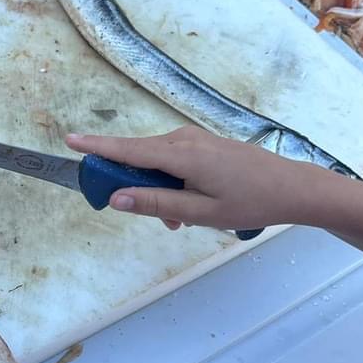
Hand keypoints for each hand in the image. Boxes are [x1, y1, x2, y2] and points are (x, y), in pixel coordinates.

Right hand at [66, 126, 331, 231]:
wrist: (293, 188)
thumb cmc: (250, 202)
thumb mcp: (200, 212)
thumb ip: (155, 204)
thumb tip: (116, 197)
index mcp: (182, 155)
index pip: (128, 150)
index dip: (97, 147)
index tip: (69, 140)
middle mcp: (184, 140)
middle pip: (139, 158)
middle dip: (137, 188)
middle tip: (162, 221)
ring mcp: (195, 140)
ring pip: (156, 164)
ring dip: (158, 191)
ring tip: (182, 222)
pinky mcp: (203, 145)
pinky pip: (173, 162)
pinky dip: (171, 184)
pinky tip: (190, 207)